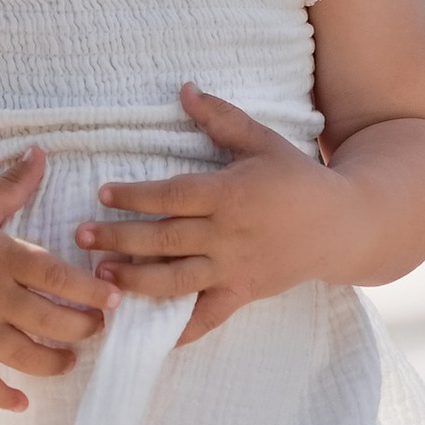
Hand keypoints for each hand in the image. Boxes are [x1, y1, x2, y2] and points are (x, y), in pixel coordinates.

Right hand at [0, 144, 109, 410]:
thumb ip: (12, 186)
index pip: (59, 276)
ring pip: (24, 355)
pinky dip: (1, 396)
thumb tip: (41, 153)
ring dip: (54, 363)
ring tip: (69, 361)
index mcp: (2, 255)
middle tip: (97, 328)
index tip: (114, 299)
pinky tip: (22, 403)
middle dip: (83, 329)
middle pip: (51, 320)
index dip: (91, 292)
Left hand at [74, 86, 346, 346]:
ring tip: (101, 277)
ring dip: (136, 280)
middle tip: (80, 237)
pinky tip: (147, 334)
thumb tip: (183, 89)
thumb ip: (221, 118)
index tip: (103, 194)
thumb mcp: (262, 141)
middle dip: (119, 239)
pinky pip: (207, 318)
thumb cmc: (297, 178)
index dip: (135, 196)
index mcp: (230, 194)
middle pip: (165, 240)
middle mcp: (228, 235)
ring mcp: (235, 268)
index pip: (173, 197)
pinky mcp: (243, 294)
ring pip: (177, 281)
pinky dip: (179, 331)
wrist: (343, 225)